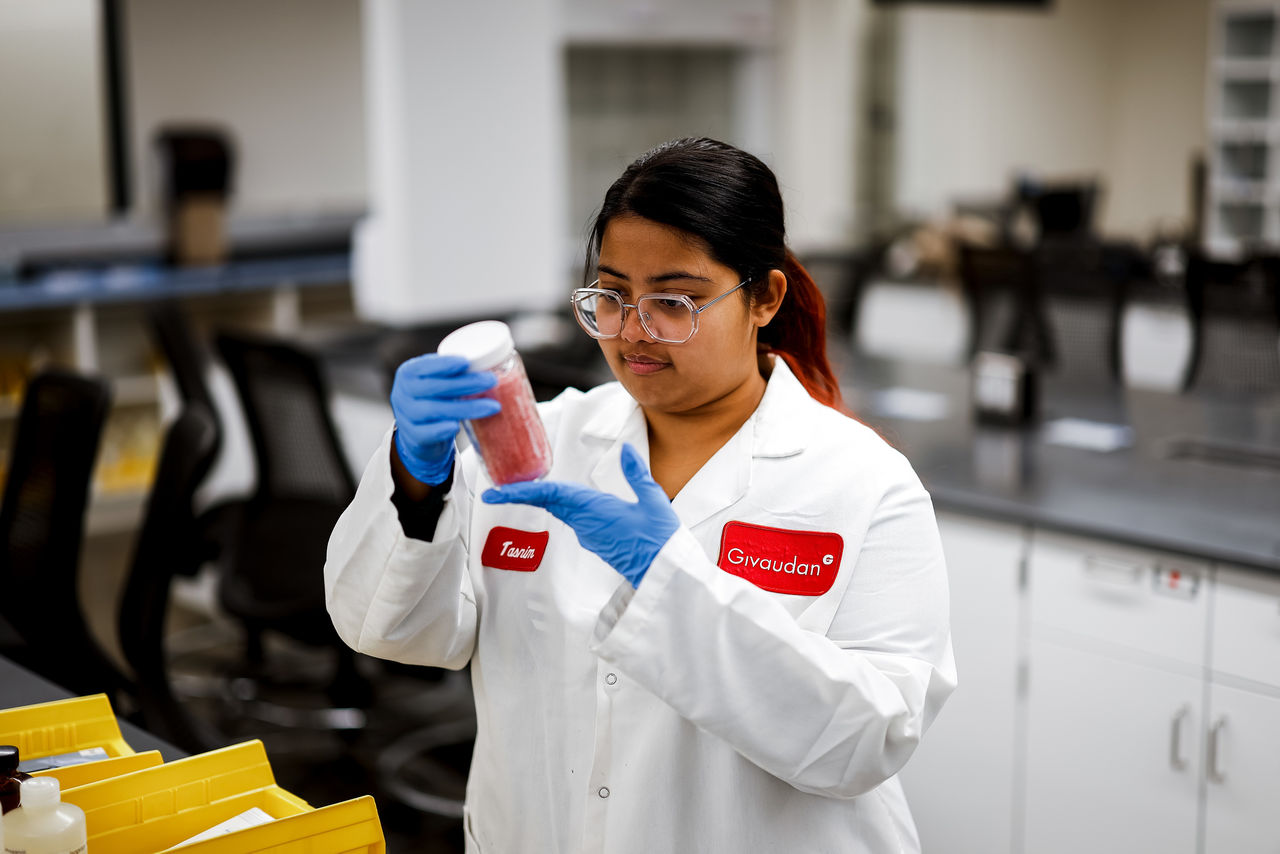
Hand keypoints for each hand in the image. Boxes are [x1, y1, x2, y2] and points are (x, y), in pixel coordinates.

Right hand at [391, 353, 499, 485]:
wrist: (418, 433)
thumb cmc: (435, 400)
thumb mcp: (438, 382)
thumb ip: (453, 373)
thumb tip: (492, 361)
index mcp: (408, 373)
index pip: (424, 366)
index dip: (444, 364)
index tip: (466, 362)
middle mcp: (402, 393)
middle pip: (434, 387)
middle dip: (465, 384)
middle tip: (491, 380)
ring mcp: (406, 416)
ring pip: (434, 410)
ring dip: (465, 408)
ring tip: (492, 406)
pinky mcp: (413, 437)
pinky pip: (427, 433)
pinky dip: (442, 429)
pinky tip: (458, 426)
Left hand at [481, 443, 677, 586]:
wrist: (664, 573)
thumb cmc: (661, 539)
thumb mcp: (653, 501)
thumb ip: (636, 474)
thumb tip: (624, 450)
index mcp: (595, 509)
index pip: (552, 495)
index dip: (523, 491)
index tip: (498, 492)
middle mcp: (586, 522)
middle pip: (548, 502)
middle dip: (521, 495)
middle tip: (495, 490)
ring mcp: (589, 533)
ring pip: (558, 510)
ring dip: (538, 499)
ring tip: (518, 489)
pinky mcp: (595, 540)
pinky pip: (571, 518)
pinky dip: (557, 505)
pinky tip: (556, 498)